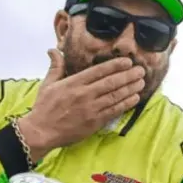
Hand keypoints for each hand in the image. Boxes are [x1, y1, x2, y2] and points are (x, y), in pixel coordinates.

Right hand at [17, 49, 144, 159]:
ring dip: (130, 88)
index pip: (98, 71)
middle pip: (111, 83)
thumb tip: (53, 50)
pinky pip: (113, 111)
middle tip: (141, 70)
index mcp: (73, 83)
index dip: (115, 65)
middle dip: (128, 76)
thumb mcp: (47, 84)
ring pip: (115, 96)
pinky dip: (125, 104)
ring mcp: (90, 109)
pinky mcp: (93, 122)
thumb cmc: (44, 108)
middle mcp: (84, 95)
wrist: (41, 132)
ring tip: (141, 82)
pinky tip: (134, 98)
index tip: (127, 62)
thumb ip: (55, 66)